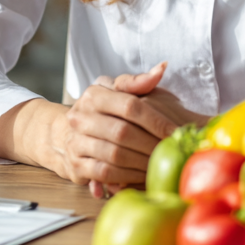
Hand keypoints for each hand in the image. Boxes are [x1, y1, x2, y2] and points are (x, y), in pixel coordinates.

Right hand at [48, 63, 176, 195]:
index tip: (176, 132)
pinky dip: (127, 177)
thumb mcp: (115, 91)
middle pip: (123, 132)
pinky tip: (143, 176)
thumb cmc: (101, 110)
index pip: (130, 106)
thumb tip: (162, 68)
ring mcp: (76, 142)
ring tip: (161, 164)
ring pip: (115, 155)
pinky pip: (105, 173)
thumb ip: (138, 82)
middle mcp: (80, 117)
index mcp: (94, 94)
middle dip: (151, 144)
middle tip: (172, 153)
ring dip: (142, 163)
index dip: (156, 120)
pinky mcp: (76, 166)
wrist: (68, 134)